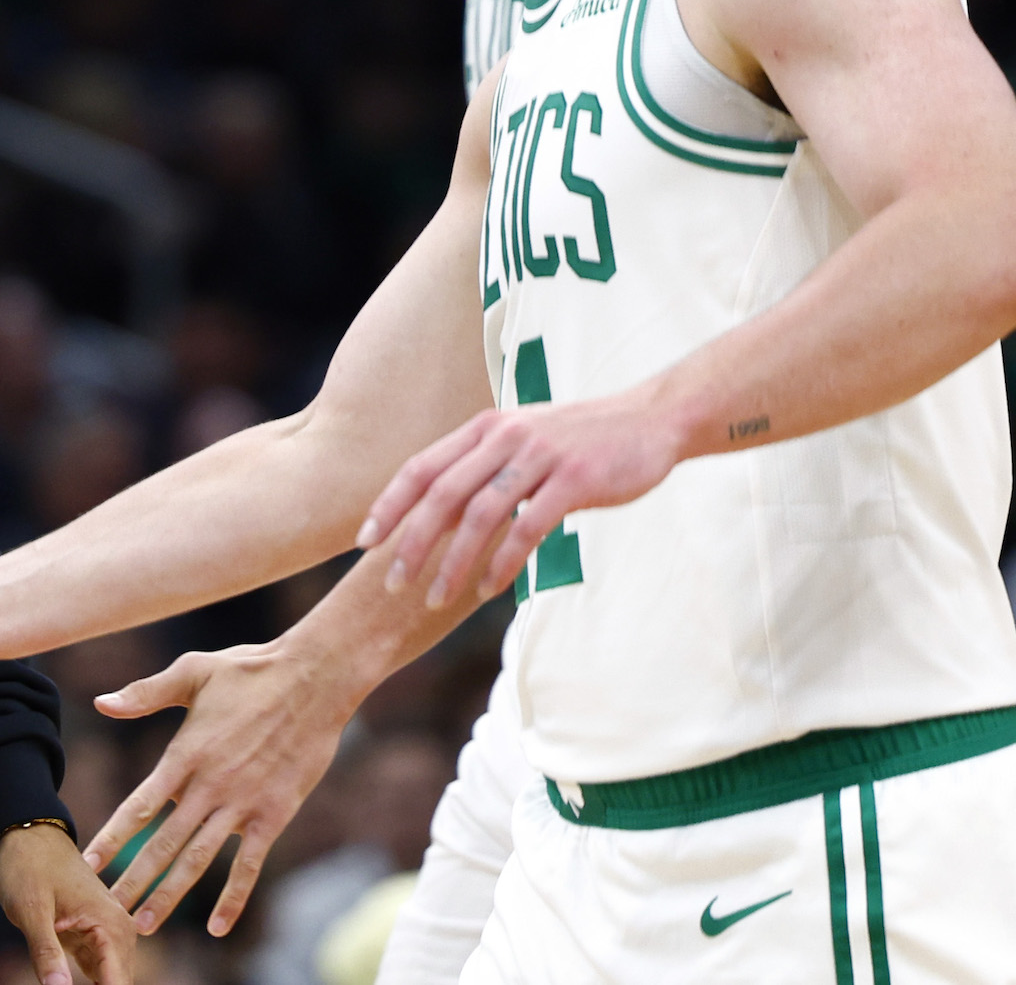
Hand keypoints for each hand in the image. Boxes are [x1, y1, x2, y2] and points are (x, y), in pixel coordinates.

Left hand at [0, 821, 137, 984]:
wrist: (24, 833)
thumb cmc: (27, 864)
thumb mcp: (30, 909)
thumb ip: (45, 954)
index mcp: (111, 925)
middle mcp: (119, 931)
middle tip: (56, 983)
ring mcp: (107, 935)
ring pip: (111, 983)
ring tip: (58, 981)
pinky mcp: (92, 939)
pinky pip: (99, 974)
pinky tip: (63, 983)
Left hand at [82, 644, 350, 936]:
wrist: (314, 679)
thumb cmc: (249, 670)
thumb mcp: (192, 672)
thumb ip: (145, 693)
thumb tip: (101, 702)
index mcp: (184, 754)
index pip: (139, 805)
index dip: (113, 837)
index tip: (88, 863)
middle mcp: (208, 786)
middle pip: (162, 843)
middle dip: (132, 879)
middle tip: (107, 911)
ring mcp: (241, 804)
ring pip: (197, 860)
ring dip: (169, 895)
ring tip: (144, 925)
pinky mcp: (273, 815)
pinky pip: (249, 865)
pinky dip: (232, 897)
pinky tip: (217, 927)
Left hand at [358, 390, 683, 608]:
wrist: (651, 418)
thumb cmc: (582, 438)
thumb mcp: (524, 438)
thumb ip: (486, 465)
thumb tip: (445, 509)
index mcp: (485, 427)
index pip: (421, 467)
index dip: (389, 505)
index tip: (364, 541)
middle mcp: (505, 437)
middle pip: (441, 494)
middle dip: (411, 543)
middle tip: (392, 584)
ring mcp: (539, 456)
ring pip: (479, 515)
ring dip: (453, 562)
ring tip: (435, 597)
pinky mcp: (573, 479)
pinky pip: (527, 527)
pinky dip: (503, 562)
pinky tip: (490, 590)